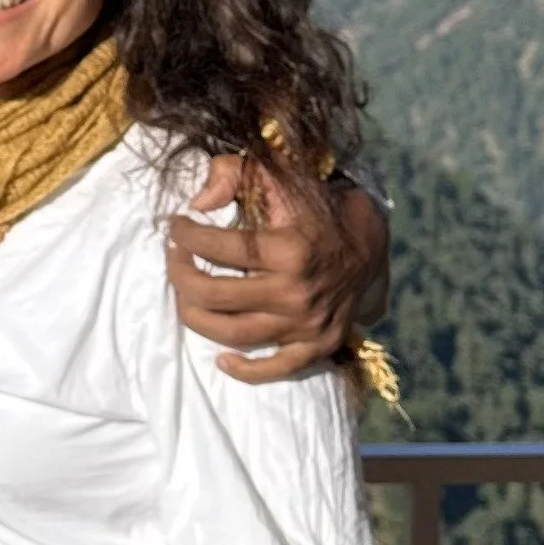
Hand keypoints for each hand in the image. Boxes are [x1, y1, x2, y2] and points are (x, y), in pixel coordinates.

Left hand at [165, 155, 391, 384]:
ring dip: (195, 317)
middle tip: (174, 259)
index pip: (217, 247)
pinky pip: (276, 369)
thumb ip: (233, 174)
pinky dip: (244, 369)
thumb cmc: (317, 205)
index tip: (176, 226)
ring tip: (185, 296)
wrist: (369, 242)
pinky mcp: (318, 345)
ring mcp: (307, 324)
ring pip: (233, 334)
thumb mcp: (281, 174)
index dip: (185, 235)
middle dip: (180, 275)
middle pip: (214, 295)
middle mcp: (297, 292)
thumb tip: (196, 203)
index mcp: (289, 249)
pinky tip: (220, 358)